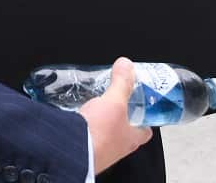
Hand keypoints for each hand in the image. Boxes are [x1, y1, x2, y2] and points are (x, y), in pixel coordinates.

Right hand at [79, 57, 153, 173]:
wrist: (70, 150)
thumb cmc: (98, 133)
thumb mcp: (114, 102)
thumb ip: (121, 83)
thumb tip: (126, 64)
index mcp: (131, 139)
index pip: (146, 130)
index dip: (145, 118)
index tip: (142, 107)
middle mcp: (117, 147)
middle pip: (124, 131)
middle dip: (120, 118)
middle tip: (114, 102)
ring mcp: (99, 150)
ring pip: (104, 133)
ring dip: (100, 122)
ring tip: (92, 106)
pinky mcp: (82, 148)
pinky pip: (85, 135)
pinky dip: (82, 126)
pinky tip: (75, 116)